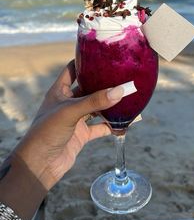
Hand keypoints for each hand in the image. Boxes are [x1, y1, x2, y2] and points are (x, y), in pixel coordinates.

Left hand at [14, 60, 123, 189]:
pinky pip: (99, 127)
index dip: (84, 62)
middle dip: (103, 84)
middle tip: (122, 76)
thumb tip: (120, 90)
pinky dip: (111, 125)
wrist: (39, 164)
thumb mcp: (70, 112)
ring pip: (96, 108)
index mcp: (59, 91)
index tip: (102, 55)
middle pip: (88, 89)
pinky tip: (124, 123)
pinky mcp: (81, 135)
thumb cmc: (46, 132)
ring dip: (110, 105)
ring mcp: (75, 119)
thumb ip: (95, 101)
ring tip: (128, 97)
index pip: (72, 70)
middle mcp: (67, 103)